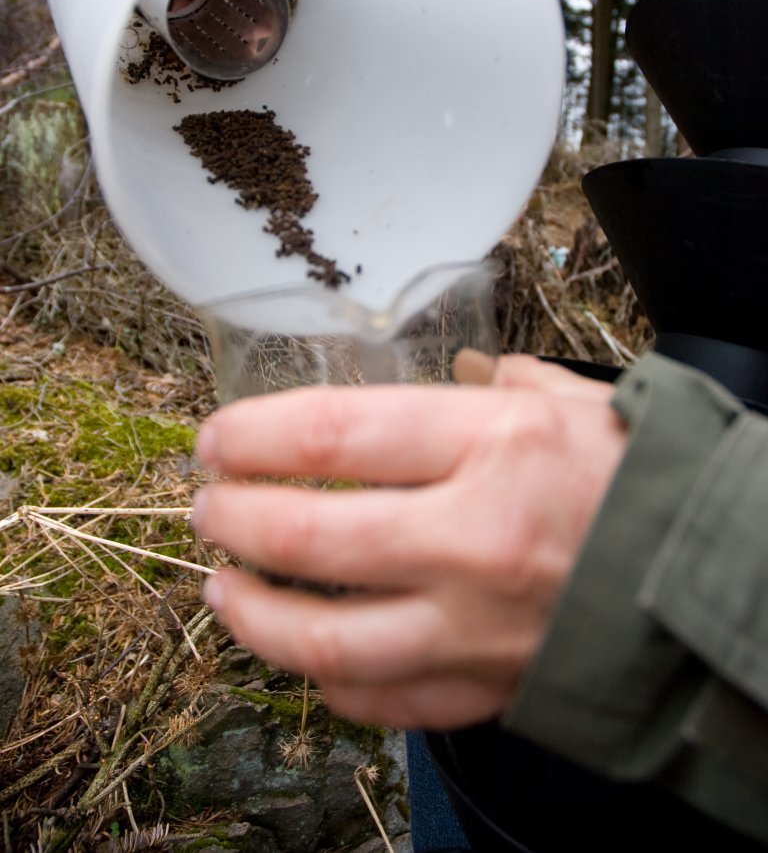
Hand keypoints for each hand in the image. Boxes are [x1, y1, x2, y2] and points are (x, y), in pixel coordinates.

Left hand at [192, 355, 626, 729]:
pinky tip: (305, 654)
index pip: (332, 435)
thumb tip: (444, 380)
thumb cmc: (644, 481)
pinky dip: (326, 679)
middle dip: (231, 519)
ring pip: (322, 639)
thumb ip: (493, 387)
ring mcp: (473, 626)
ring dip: (250, 612)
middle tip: (207, 506)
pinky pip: (379, 699)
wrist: (719, 580)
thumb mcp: (571, 401)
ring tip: (220, 586)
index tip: (216, 439)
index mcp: (494, 445)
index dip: (252, 436)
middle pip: (306, 537)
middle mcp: (473, 538)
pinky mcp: (484, 687)